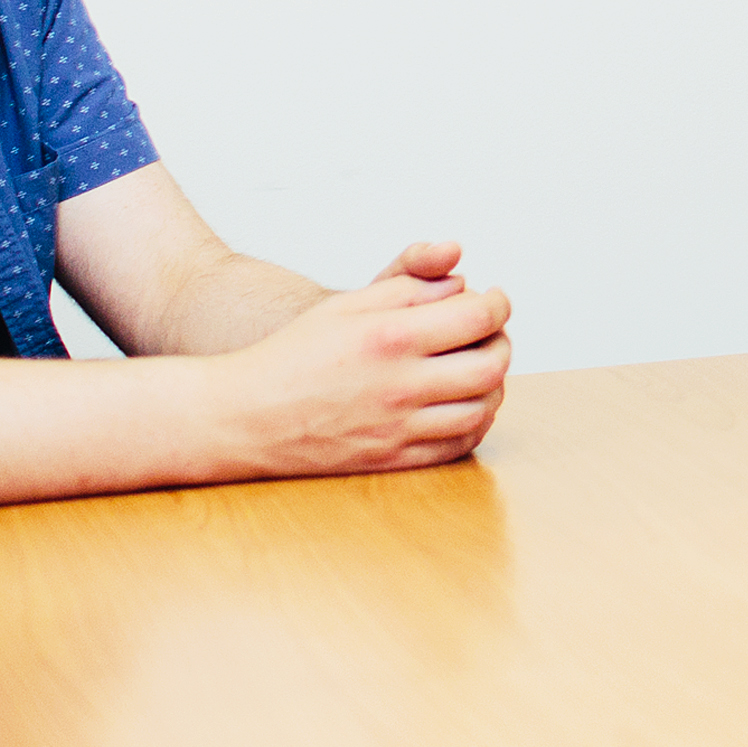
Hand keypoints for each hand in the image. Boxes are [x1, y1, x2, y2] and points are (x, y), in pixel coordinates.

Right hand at [213, 255, 512, 477]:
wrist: (245, 417)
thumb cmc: (292, 355)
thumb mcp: (346, 306)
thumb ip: (408, 290)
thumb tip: (462, 286)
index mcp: (389, 338)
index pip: (478, 317)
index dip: (498, 304)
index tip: (495, 299)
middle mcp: (399, 386)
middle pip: (491, 366)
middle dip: (502, 343)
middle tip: (492, 334)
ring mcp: (398, 428)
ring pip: (482, 410)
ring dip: (493, 386)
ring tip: (479, 368)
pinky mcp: (392, 460)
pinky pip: (458, 446)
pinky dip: (474, 423)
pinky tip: (464, 404)